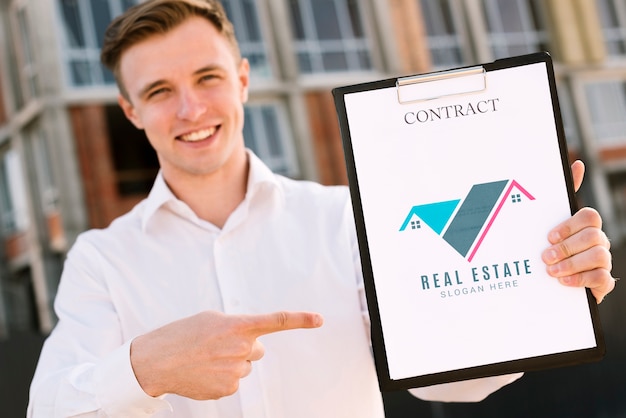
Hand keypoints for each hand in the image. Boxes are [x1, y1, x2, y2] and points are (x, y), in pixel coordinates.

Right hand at [130, 310, 322, 398]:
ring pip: (245, 367)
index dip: (301, 319)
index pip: (277, 320)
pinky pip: (234, 382)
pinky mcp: (228, 389)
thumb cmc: (183, 334)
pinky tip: (204, 372)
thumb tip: (253, 343)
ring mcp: (235, 371)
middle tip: (218, 346)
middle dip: (244, 347)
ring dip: (231, 362)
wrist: (157, 361)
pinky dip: (222, 378)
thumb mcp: (211, 319)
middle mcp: (241, 348)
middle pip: (257, 350)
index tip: (319, 319)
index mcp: (238, 325)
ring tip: (206, 359)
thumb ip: (238, 326)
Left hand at [541, 160, 615, 302]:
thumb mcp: (550, 222)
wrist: (551, 281)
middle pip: (593, 236)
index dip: (569, 226)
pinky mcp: (603, 282)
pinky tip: (563, 282)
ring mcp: (603, 261)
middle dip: (567, 247)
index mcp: (586, 226)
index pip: (589, 216)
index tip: (549, 236)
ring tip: (551, 271)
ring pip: (598, 257)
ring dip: (571, 264)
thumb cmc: (552, 247)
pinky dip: (581, 279)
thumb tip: (577, 164)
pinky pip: (602, 278)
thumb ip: (562, 197)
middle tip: (546, 257)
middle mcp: (598, 241)